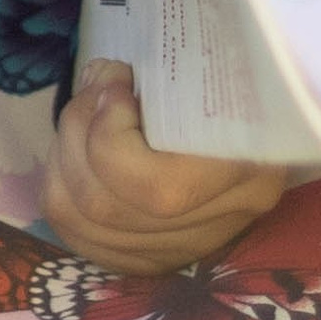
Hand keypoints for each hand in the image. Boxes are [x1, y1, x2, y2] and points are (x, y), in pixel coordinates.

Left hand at [41, 60, 289, 272]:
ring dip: (63, 154)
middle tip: (97, 87)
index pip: (160, 192)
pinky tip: (82, 148)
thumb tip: (102, 77)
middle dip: (78, 133)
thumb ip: (169, 70)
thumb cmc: (237, 74)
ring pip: (81, 220)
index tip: (119, 85)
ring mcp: (182, 249)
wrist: (259, 113)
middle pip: (106, 206)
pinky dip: (61, 183)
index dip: (112, 137)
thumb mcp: (218, 62)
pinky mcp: (150, 257)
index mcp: (250, 171)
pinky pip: (76, 233)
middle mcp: (219, 224)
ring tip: (85, 111)